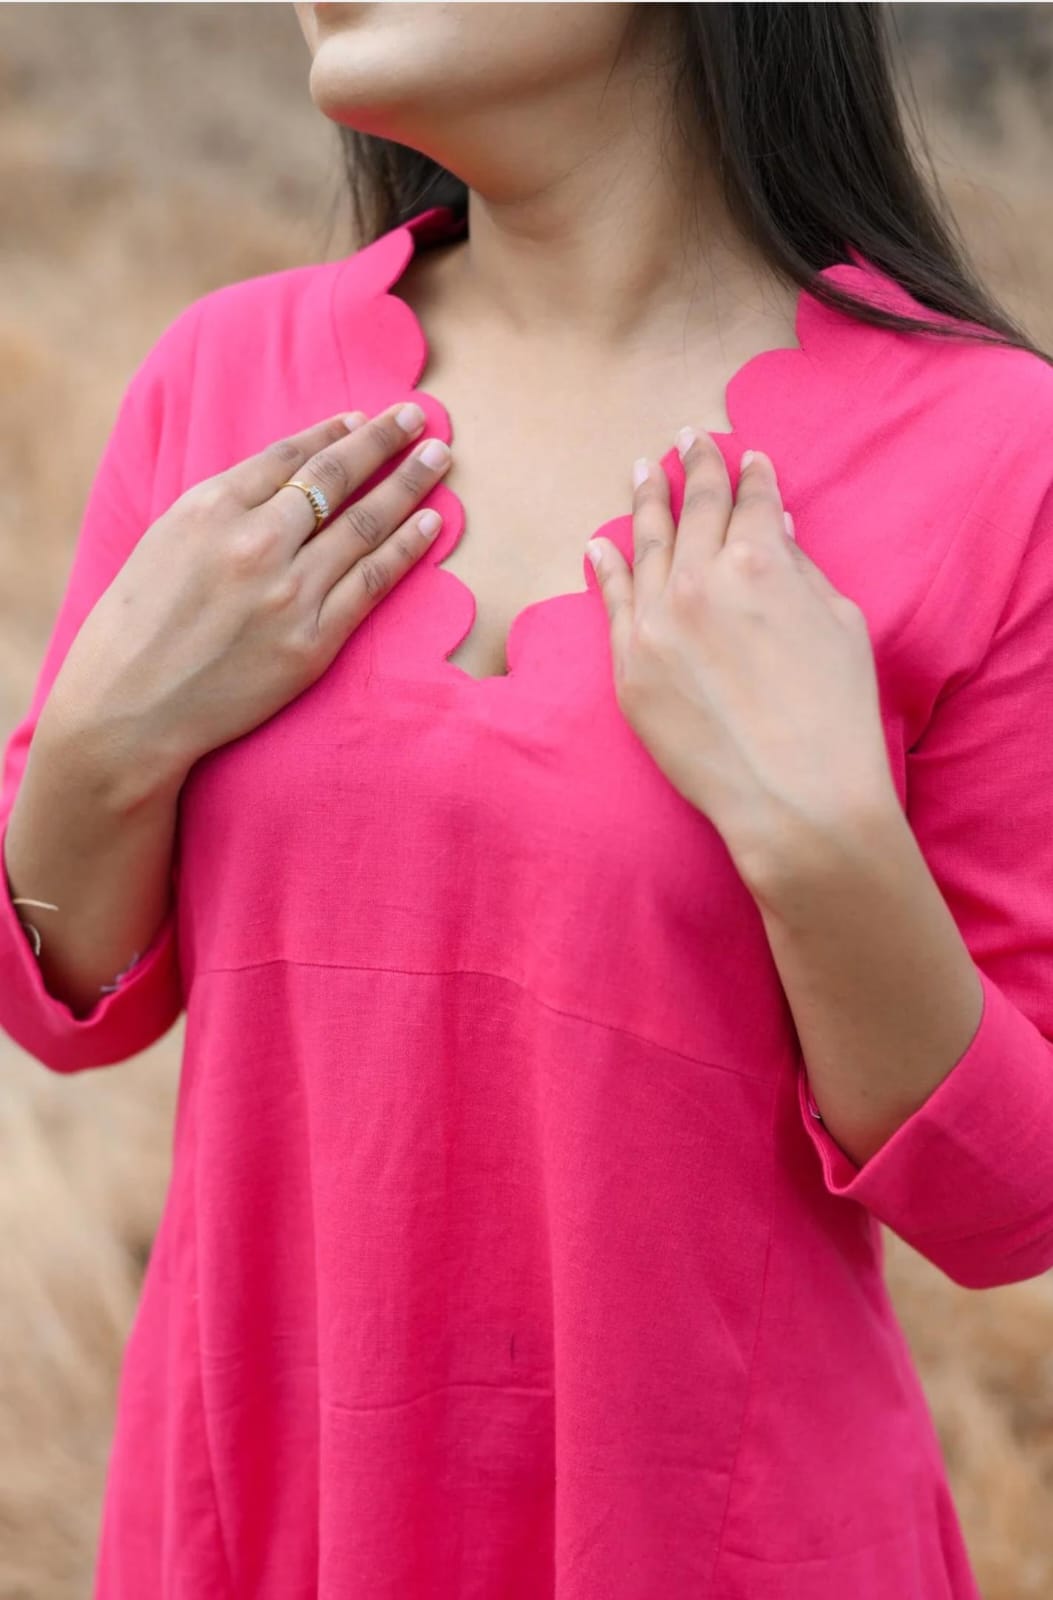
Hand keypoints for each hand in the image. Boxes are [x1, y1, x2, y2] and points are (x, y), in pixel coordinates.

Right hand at [43, 403, 452, 794]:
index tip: (363, 418)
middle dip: (383, 441)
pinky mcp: (312, 642)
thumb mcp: (164, 542)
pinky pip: (372, 584)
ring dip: (408, 485)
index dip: (333, 433)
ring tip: (439, 459)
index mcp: (211, 509)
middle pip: (335, 478)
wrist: (128, 709)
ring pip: (365, 525)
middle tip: (420, 417)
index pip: (290, 457)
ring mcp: (288, 593)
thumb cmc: (137, 627)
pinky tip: (432, 524)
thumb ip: (221, 509)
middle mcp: (255, 542)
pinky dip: (407, 549)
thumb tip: (282, 480)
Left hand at [586, 429, 897, 892]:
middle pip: (693, 511)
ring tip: (643, 471)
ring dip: (645, 503)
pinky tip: (599, 542)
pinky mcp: (628, 667)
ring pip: (645, 546)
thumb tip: (773, 526)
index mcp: (760, 560)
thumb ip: (799, 567)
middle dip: (693, 469)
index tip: (744, 457)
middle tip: (687, 439)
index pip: (750, 501)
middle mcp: (699, 580)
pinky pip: (610, 602)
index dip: (749, 475)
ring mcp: (655, 623)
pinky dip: (604, 565)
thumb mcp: (837, 622)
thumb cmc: (834, 715)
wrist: (794, 798)